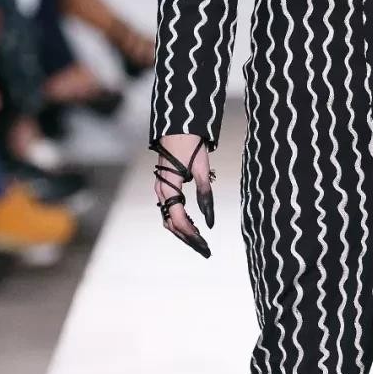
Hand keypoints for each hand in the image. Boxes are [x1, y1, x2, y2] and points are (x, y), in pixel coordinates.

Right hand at [153, 133, 213, 256]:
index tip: (205, 246)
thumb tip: (210, 221)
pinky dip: (181, 220)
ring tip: (200, 241)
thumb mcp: (202, 169)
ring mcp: (161, 188)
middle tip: (205, 250)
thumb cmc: (191, 143)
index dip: (192, 235)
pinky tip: (193, 224)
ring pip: (169, 217)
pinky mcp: (165, 184)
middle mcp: (161, 190)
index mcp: (169, 187)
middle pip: (172, 223)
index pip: (179, 219)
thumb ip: (206, 195)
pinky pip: (170, 208)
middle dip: (188, 238)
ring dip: (183, 231)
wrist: (178, 123)